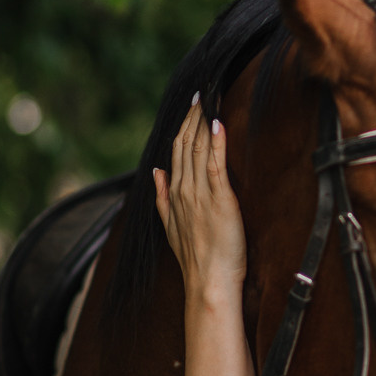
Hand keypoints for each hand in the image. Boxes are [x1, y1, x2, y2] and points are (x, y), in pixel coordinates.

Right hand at [154, 94, 245, 301]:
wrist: (207, 283)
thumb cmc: (196, 259)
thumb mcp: (171, 226)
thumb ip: (162, 196)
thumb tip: (156, 171)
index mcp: (174, 194)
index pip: (176, 151)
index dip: (183, 126)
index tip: (191, 105)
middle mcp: (183, 190)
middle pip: (185, 144)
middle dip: (192, 117)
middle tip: (200, 92)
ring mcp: (200, 194)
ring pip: (198, 149)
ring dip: (202, 122)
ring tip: (208, 100)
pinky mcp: (220, 200)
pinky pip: (216, 165)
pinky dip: (216, 142)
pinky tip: (218, 123)